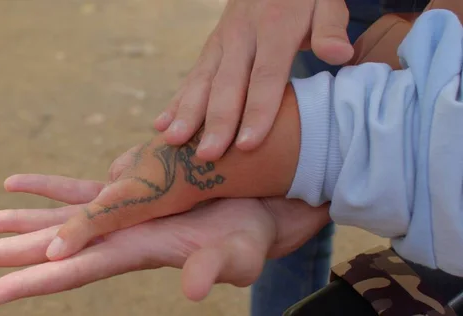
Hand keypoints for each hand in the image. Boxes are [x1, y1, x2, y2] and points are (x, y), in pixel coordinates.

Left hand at [0, 174, 329, 306]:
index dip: (30, 283)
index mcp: (134, 252)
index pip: (72, 272)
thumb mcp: (238, 256)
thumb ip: (215, 270)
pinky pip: (77, 190)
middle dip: (3, 257)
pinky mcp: (126, 196)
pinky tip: (14, 184)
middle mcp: (116, 238)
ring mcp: (118, 218)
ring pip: (55, 220)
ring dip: (14, 223)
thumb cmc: (250, 237)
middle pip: (49, 251)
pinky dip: (46, 187)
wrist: (253, 212)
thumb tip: (195, 290)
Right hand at [154, 0, 352, 159]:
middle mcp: (241, 35)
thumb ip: (331, 27)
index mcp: (275, 26)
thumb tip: (339, 55)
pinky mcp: (210, 49)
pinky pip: (192, 77)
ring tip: (174, 141)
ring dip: (187, 112)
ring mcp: (221, 42)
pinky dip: (176, 101)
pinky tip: (161, 124)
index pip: (265, 75)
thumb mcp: (325, 1)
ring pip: (202, 81)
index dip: (256, 112)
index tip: (247, 145)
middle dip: (216, 122)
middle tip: (207, 156)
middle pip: (227, 84)